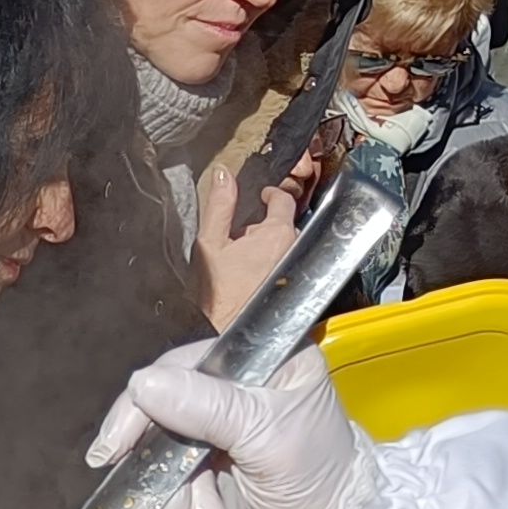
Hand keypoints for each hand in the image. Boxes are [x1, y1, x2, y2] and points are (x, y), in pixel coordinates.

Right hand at [82, 334, 380, 508]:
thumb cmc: (320, 487)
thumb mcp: (268, 439)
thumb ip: (207, 407)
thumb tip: (141, 385)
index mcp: (263, 363)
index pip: (182, 367)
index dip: (143, 406)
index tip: (115, 448)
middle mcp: (236, 396)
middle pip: (162, 423)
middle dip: (170, 482)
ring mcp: (218, 442)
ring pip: (161, 470)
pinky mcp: (208, 484)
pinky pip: (171, 500)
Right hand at [193, 164, 306, 332]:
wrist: (226, 332)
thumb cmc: (218, 294)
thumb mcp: (210, 242)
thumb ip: (219, 205)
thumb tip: (223, 177)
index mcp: (276, 233)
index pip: (283, 199)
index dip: (271, 194)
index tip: (262, 196)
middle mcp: (294, 247)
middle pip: (286, 222)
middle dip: (266, 223)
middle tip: (242, 235)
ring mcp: (297, 267)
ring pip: (287, 243)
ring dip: (270, 244)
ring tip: (245, 258)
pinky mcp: (295, 284)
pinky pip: (289, 263)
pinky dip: (275, 262)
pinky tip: (254, 275)